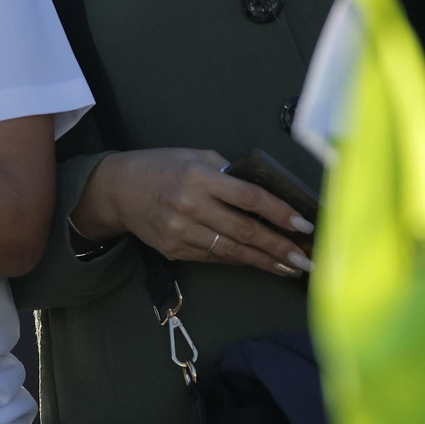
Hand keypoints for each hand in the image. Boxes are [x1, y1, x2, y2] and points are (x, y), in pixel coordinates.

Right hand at [73, 149, 314, 276]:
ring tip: (292, 267)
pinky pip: (214, 257)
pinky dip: (240, 261)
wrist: (117, 189)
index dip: (280, 212)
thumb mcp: (192, 156)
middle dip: (280, 246)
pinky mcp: (174, 249)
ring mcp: (181, 230)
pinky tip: (259, 263)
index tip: (304, 224)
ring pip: (232, 250)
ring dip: (265, 261)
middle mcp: (190, 204)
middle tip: (307, 258)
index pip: (249, 197)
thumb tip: (264, 193)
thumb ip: (226, 172)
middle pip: (245, 230)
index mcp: (198, 176)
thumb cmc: (160, 167)